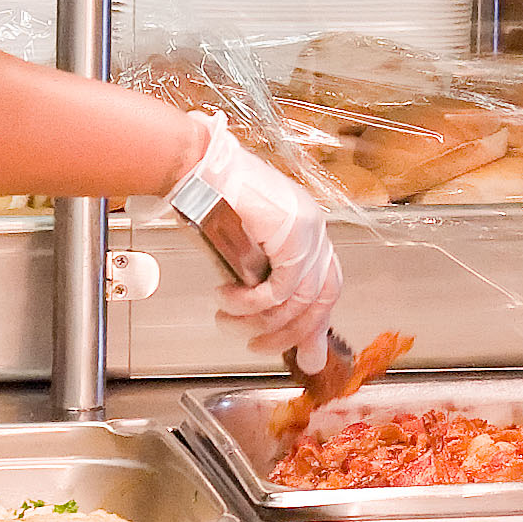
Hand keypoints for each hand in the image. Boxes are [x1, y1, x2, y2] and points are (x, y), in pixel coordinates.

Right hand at [183, 114, 342, 357]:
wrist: (196, 167)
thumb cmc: (208, 200)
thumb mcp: (242, 250)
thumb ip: (260, 284)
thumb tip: (265, 320)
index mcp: (307, 231)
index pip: (326, 285)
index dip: (315, 324)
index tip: (305, 354)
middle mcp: (313, 229)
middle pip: (322, 297)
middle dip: (293, 334)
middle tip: (260, 348)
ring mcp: (307, 230)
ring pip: (299, 299)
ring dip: (259, 320)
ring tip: (228, 319)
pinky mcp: (293, 233)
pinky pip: (280, 288)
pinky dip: (252, 303)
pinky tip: (229, 299)